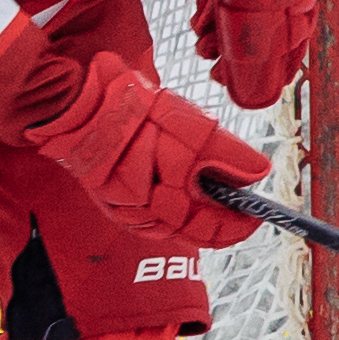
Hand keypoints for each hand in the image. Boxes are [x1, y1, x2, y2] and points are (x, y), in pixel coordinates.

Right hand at [24, 54, 267, 248]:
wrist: (80, 109)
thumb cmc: (135, 115)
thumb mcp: (193, 128)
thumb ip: (228, 154)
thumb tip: (258, 173)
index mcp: (169, 202)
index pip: (215, 229)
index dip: (240, 222)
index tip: (257, 212)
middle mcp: (147, 215)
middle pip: (194, 231)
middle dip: (218, 214)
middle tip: (235, 195)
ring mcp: (127, 211)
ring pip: (171, 224)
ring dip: (192, 209)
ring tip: (203, 184)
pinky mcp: (113, 202)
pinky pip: (148, 216)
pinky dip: (167, 205)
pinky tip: (171, 185)